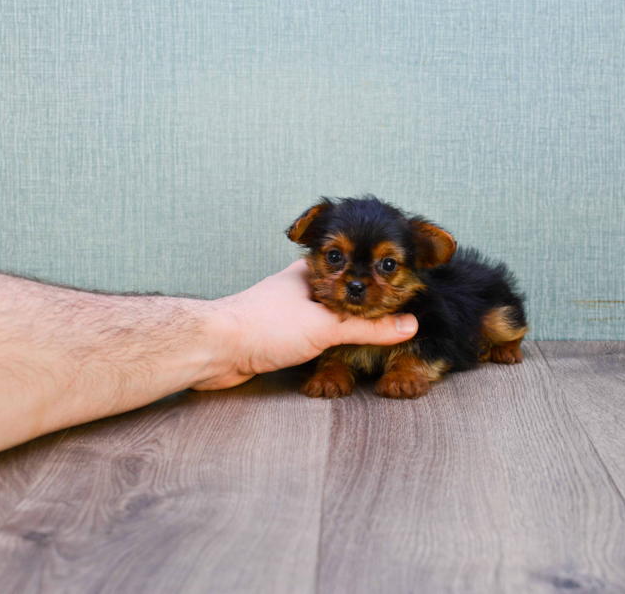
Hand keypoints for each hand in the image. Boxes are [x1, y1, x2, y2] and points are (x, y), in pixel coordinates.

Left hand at [193, 260, 417, 389]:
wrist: (214, 349)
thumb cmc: (263, 327)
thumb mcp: (327, 327)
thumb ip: (371, 328)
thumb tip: (410, 325)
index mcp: (309, 272)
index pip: (352, 268)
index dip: (374, 278)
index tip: (397, 290)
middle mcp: (297, 287)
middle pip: (340, 293)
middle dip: (361, 306)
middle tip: (387, 319)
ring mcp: (284, 311)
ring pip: (323, 315)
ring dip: (341, 327)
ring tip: (367, 340)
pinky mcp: (274, 335)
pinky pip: (309, 335)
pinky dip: (325, 344)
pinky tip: (335, 355)